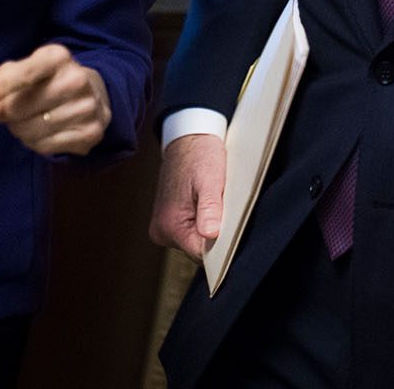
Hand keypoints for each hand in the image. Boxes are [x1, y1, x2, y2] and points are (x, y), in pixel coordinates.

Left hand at [0, 43, 110, 156]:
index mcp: (58, 57)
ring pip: (30, 130)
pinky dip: (35, 143)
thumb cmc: (50, 79)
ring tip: (28, 120)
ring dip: (19, 130)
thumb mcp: (28, 67)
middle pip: (20, 107)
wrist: (95, 93)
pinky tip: (43, 131)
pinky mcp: (90, 133)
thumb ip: (3, 81)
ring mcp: (86, 108)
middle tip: (6, 113)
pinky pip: (45, 146)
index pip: (24, 73)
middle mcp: (76, 80)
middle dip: (5, 114)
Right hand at [148, 133, 225, 260]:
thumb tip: (211, 234)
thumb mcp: (210, 178)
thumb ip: (210, 208)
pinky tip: (208, 203)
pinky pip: (193, 231)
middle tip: (224, 208)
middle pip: (199, 250)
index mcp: (169, 226)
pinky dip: (205, 220)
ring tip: (214, 201)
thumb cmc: (199, 154)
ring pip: (197, 240)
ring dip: (211, 226)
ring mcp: (164, 227)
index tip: (231, 228)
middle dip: (216, 234)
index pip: (202, 255)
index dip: (221, 245)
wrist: (187, 139)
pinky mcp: (170, 221)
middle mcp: (162, 231)